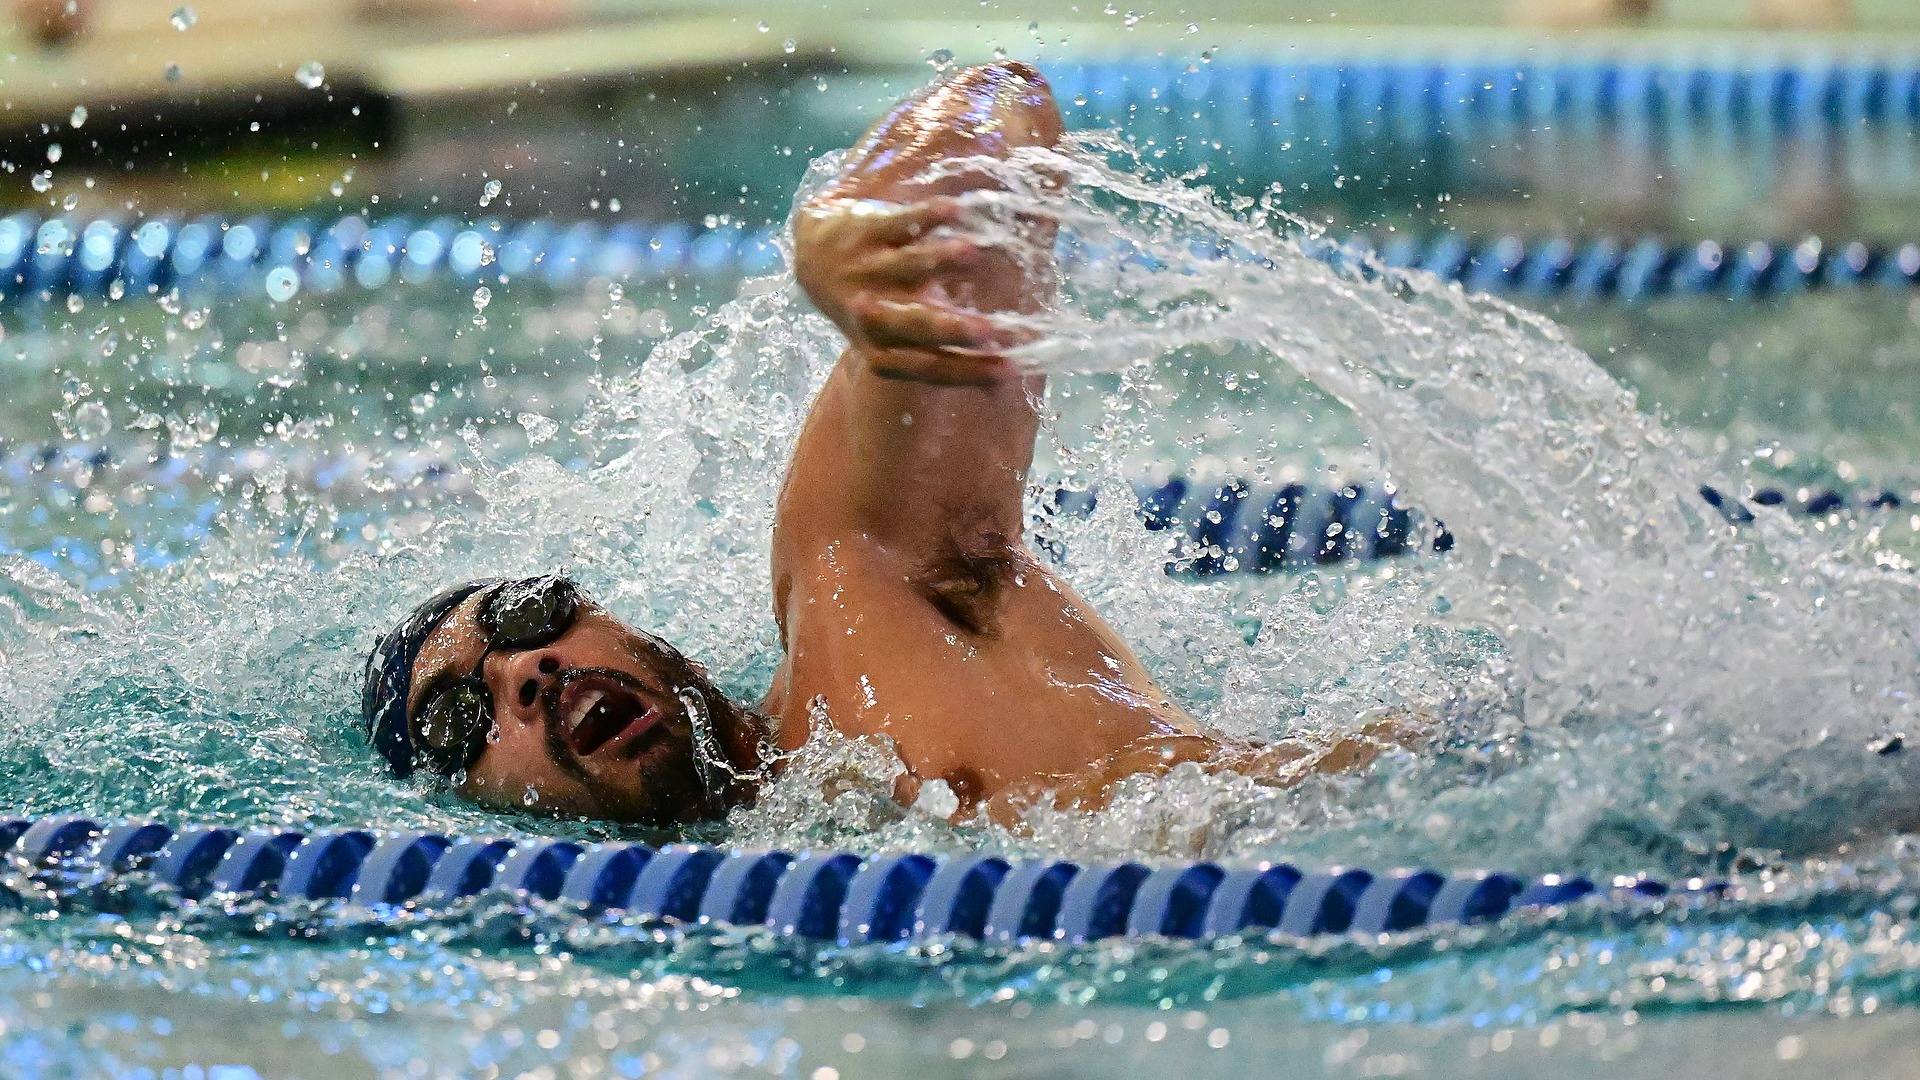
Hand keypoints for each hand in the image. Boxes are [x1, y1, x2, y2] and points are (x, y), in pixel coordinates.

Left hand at [791, 62, 1063, 385]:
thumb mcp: (898, 337)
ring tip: (972, 252)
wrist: (812, 257)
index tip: (1009, 369)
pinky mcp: (864, 232)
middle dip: (949, 328)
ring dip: (938, 259)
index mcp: (880, 349)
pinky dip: (925, 216)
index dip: (966, 371)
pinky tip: (956, 210)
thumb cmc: (876, 305)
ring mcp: (865, 271)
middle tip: (989, 332)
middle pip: (911, 325)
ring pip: (905, 267)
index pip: (926, 367)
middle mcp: (870, 314)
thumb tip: (1008, 383)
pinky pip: (897, 223)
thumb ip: (946, 353)